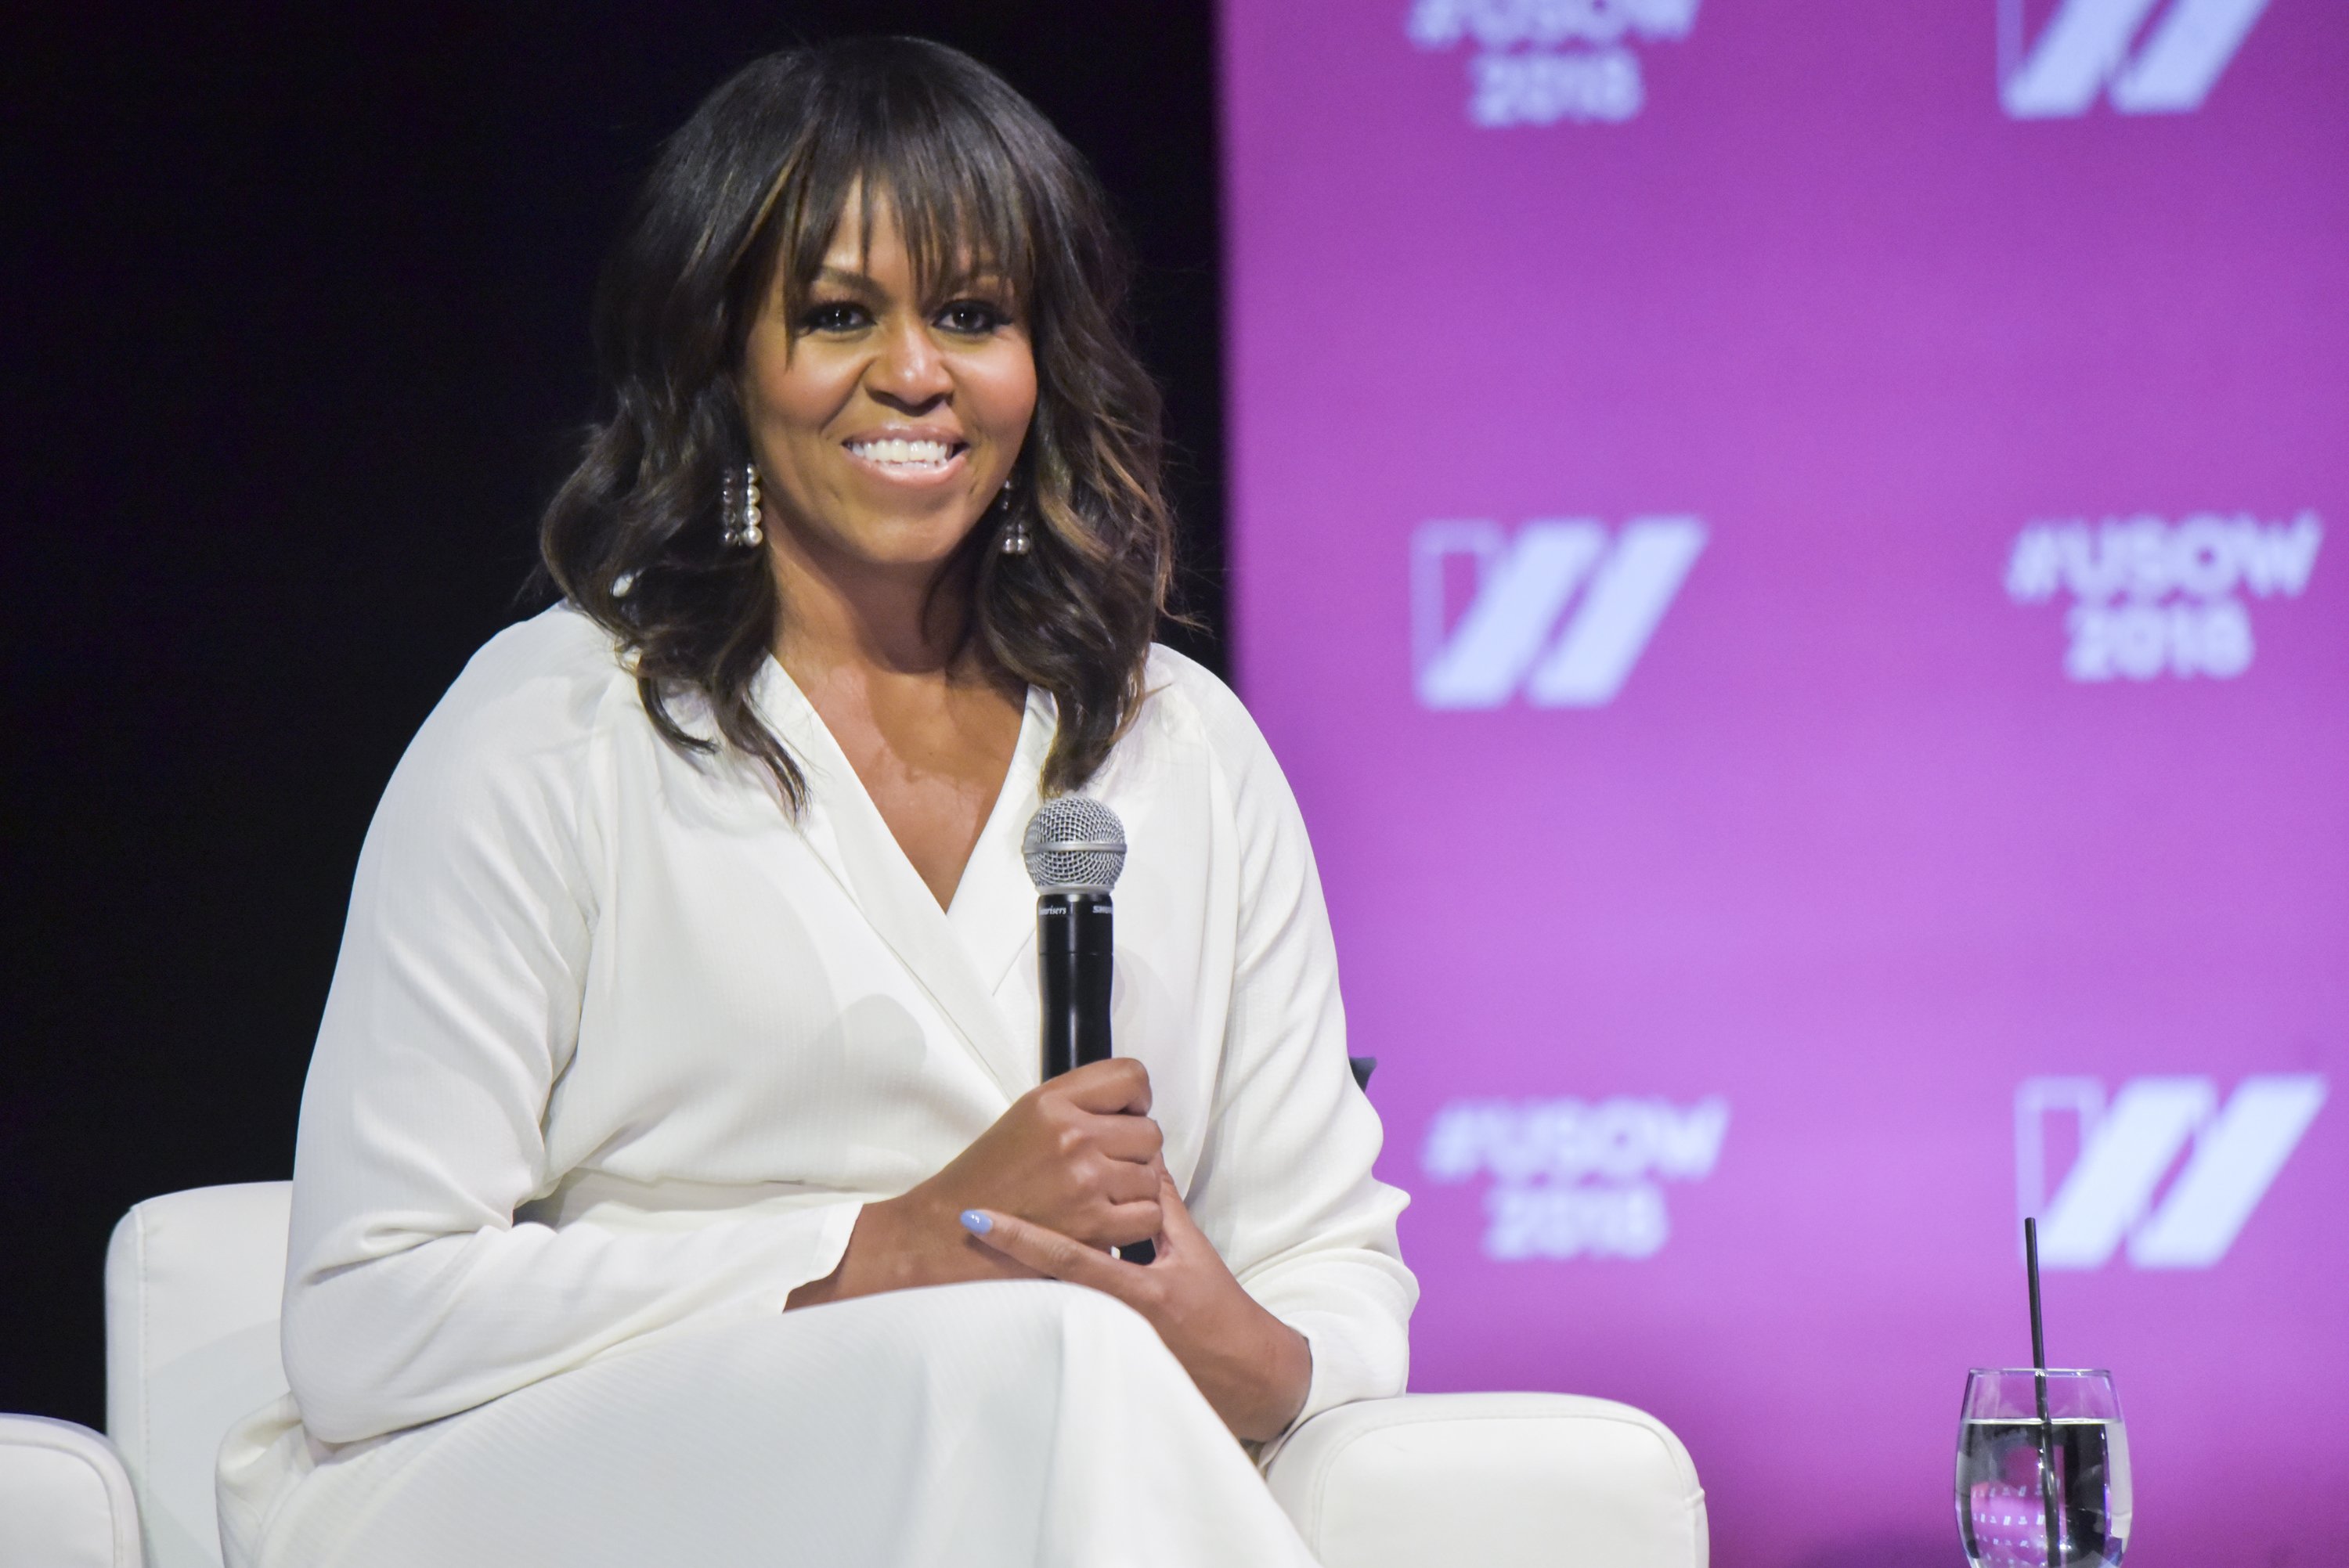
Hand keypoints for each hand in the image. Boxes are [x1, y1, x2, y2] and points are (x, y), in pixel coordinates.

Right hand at [789, 1058, 1162, 1306]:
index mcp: (1053, 1102)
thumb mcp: (1026, 1117)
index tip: (1126, 1117)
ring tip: (1102, 1196)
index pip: (1132, 1077)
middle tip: (1109, 1166)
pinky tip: (1108, 1221)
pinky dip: (1135, 1222)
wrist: (948, 1230)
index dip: (1137, 1100)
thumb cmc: (987, 1177)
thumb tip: (1132, 1106)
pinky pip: (1148, 1215)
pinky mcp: (1092, 1226)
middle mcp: (1073, 1136)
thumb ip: (1078, 1104)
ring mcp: (1085, 1181)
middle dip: (1136, 1151)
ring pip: (1153, 1175)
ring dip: (1135, 1189)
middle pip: (1150, 1132)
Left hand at [959, 1166, 1312, 1442]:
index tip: (977, 1217)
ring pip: (1049, 1298)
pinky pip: (1065, 1316)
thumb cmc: (1220, 1314)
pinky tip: (1017, 1273)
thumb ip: (1160, 1205)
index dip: (1020, 1238)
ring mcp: (1105, 1338)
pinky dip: (1042, 1291)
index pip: (1068, 1259)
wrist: (1243, 1376)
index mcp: (1137, 1291)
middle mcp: (1113, 1318)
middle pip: (1044, 1281)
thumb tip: (1139, 1157)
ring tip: (979, 1237)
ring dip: (1019, 1268)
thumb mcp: (1191, 1254)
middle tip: (964, 1217)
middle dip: (1004, 1250)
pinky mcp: (1104, 1350)